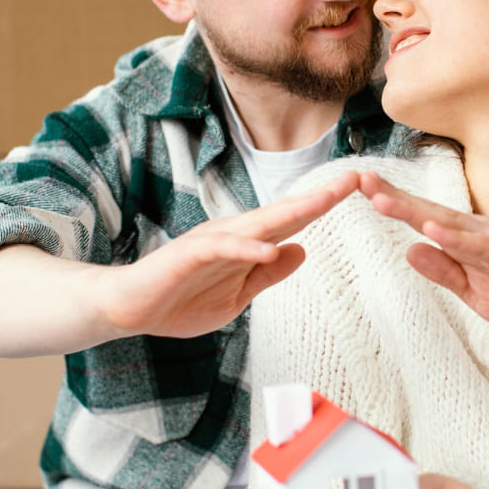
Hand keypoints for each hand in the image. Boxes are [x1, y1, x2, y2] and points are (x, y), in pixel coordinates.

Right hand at [104, 172, 359, 339]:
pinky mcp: (188, 254)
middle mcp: (234, 235)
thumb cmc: (179, 301)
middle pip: (284, 213)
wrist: (128, 309)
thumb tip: (301, 251)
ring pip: (258, 223)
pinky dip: (246, 248)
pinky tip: (271, 248)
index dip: (324, 206)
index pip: (293, 222)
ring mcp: (211, 242)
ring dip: (291, 212)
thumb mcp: (237, 296)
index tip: (360, 192)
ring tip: (324, 202)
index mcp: (247, 245)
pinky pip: (222, 249)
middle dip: (320, 197)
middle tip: (356, 179)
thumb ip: (267, 274)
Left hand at [359, 171, 488, 326]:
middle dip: (393, 197)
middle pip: (428, 212)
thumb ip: (445, 272)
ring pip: (449, 223)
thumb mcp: (476, 291)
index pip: (421, 220)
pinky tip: (431, 230)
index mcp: (465, 242)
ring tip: (381, 199)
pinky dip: (455, 238)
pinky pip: (481, 247)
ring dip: (414, 211)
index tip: (359, 188)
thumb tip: (411, 250)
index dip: (392, 204)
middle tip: (359, 180)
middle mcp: (476, 233)